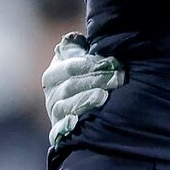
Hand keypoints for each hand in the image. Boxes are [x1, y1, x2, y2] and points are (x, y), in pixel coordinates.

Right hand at [40, 32, 122, 146]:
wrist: (90, 111)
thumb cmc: (90, 80)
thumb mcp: (84, 62)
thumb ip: (78, 49)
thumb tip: (74, 38)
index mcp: (54, 73)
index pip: (70, 67)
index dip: (91, 64)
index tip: (112, 62)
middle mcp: (51, 93)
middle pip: (70, 85)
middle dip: (95, 80)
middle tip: (118, 78)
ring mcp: (54, 112)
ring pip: (66, 105)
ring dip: (85, 100)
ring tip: (103, 96)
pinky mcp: (58, 131)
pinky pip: (58, 130)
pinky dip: (65, 126)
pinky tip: (75, 122)